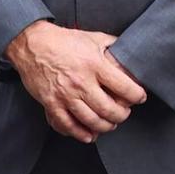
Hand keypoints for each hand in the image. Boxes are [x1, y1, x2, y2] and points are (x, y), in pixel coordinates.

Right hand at [4, 21, 146, 142]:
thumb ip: (113, 45)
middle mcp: (81, 82)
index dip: (137, 96)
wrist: (34, 45)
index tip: (140, 98)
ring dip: (105, 126)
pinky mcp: (51, 103)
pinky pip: (67, 125)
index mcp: (95, 65)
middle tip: (125, 114)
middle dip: (122, 116)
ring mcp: (65, 95)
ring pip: (91, 121)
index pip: (123, 87)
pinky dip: (80, 133)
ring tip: (110, 124)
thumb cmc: (65, 41)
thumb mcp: (94, 38)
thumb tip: (129, 50)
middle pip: (108, 109)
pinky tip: (89, 135)